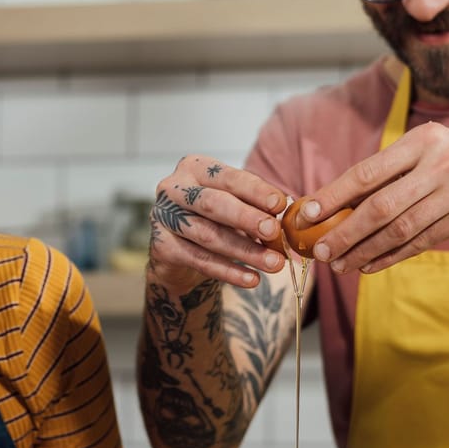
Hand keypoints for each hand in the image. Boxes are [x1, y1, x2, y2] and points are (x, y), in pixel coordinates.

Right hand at [146, 155, 291, 293]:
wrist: (180, 251)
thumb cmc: (215, 219)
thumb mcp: (235, 205)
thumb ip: (256, 206)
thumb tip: (288, 214)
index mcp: (195, 168)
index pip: (228, 177)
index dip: (255, 191)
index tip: (281, 204)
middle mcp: (173, 188)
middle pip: (213, 204)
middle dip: (247, 219)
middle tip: (275, 233)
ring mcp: (162, 217)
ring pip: (208, 236)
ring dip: (245, 251)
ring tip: (274, 264)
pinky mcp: (160, 246)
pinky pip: (199, 261)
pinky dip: (229, 272)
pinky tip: (252, 279)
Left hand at [295, 122, 448, 274]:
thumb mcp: (434, 154)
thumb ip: (394, 173)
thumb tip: (338, 203)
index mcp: (423, 140)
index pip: (367, 171)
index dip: (334, 195)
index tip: (307, 214)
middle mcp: (440, 163)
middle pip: (380, 205)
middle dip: (345, 231)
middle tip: (319, 250)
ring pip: (399, 229)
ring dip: (364, 250)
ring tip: (340, 264)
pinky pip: (420, 243)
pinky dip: (391, 257)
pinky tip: (369, 266)